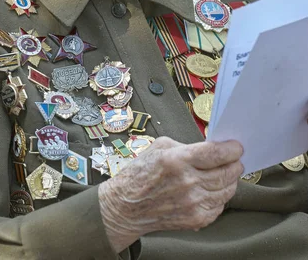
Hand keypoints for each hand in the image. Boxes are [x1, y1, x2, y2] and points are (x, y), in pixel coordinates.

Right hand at [98, 136, 242, 252]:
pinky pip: (219, 206)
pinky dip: (221, 196)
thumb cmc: (141, 173)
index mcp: (177, 160)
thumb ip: (187, 145)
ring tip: (226, 172)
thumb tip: (210, 147)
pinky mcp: (195, 219)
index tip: (236, 147)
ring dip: (231, 179)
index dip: (232, 149)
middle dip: (235, 163)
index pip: (216, 153)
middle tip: (236, 159)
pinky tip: (213, 188)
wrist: (127, 206)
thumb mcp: (160, 147)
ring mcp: (193, 203)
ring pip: (227, 190)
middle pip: (226, 172)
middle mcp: (187, 182)